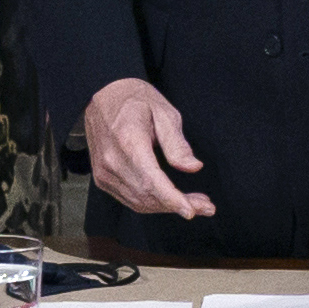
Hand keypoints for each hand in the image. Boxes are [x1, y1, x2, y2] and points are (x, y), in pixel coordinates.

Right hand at [83, 78, 215, 219]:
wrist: (102, 96)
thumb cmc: (134, 99)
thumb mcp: (163, 111)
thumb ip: (177, 143)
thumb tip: (193, 167)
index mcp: (128, 141)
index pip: (151, 180)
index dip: (172, 200)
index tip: (191, 211)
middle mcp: (112, 161)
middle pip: (148, 195)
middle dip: (178, 205)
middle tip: (206, 206)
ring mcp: (104, 173)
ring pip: (140, 202)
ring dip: (168, 207)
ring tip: (195, 204)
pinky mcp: (103, 179)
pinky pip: (130, 199)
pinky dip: (153, 204)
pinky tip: (171, 200)